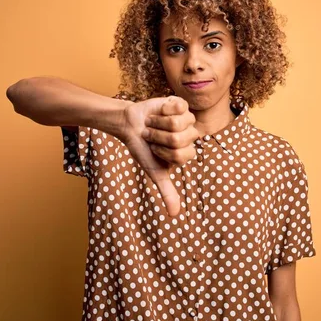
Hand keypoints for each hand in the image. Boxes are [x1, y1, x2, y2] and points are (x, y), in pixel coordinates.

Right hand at [120, 96, 197, 215]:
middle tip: (152, 136)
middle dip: (159, 137)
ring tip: (154, 124)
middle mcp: (191, 136)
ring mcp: (187, 119)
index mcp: (188, 152)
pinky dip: (163, 110)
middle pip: (180, 139)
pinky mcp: (180, 104)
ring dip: (159, 124)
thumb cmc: (142, 149)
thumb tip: (175, 215)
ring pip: (177, 123)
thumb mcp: (155, 171)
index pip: (183, 154)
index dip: (164, 152)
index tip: (156, 150)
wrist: (130, 125)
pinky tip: (160, 112)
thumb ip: (167, 191)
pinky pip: (178, 107)